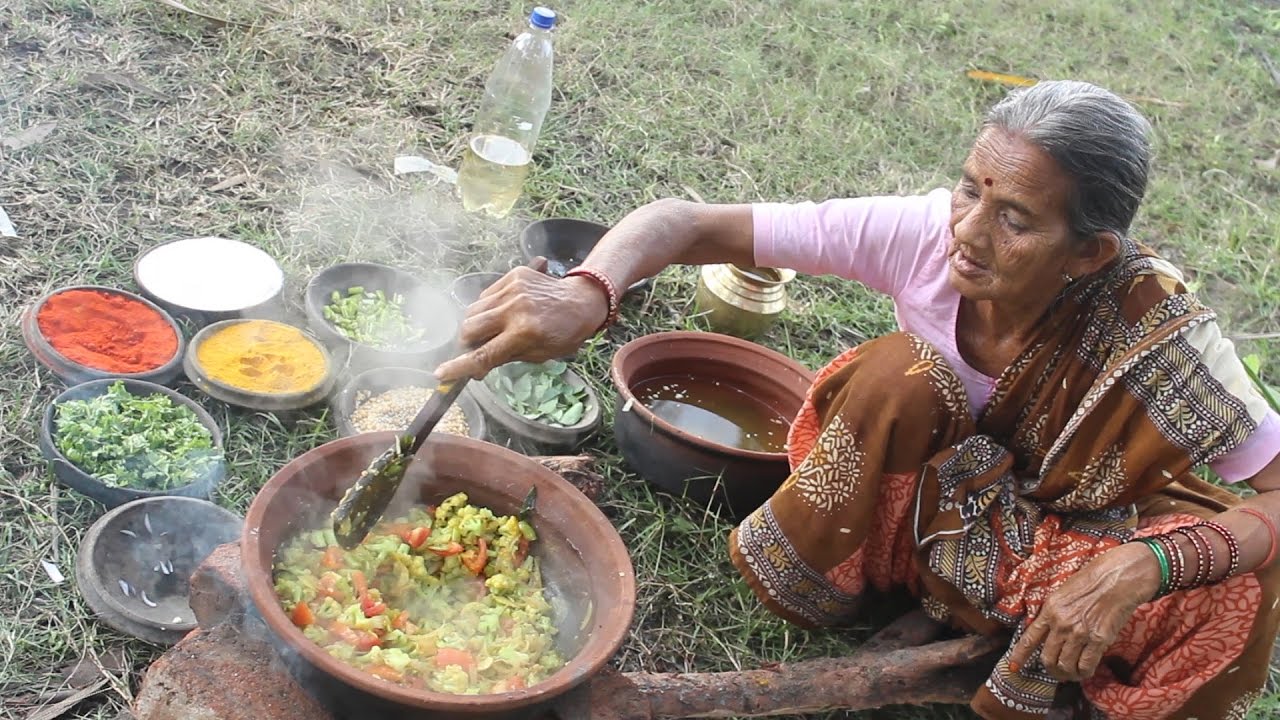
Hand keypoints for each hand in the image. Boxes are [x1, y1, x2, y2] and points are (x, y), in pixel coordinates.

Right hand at [434, 264, 608, 381]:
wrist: (582, 301)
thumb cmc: (564, 334)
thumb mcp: (538, 355)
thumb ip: (504, 358)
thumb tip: (475, 367)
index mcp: (524, 334)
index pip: (483, 355)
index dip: (459, 367)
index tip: (441, 373)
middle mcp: (515, 310)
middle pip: (469, 329)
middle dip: (466, 343)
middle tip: (478, 348)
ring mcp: (513, 290)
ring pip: (473, 311)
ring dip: (475, 325)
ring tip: (492, 330)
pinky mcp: (514, 276)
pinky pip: (486, 296)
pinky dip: (487, 308)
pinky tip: (502, 313)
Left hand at [1007, 541, 1160, 680]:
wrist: (1115, 578)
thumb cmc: (1091, 582)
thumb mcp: (1062, 594)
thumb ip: (1054, 614)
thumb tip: (1050, 634)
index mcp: (1049, 610)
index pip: (1029, 638)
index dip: (1020, 655)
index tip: (1013, 667)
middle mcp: (1061, 623)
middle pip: (1047, 658)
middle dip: (1051, 670)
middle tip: (1057, 672)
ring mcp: (1079, 633)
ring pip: (1065, 665)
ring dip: (1068, 674)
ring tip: (1072, 674)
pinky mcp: (1098, 640)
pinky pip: (1086, 665)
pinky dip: (1084, 673)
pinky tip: (1085, 671)